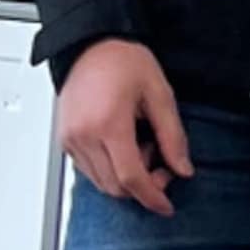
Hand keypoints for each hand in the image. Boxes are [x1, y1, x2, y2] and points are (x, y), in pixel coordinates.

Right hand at [57, 37, 191, 214]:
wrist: (89, 44)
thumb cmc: (122, 60)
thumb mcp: (159, 94)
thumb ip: (172, 135)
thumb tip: (183, 168)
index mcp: (108, 123)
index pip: (130, 178)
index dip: (152, 197)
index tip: (166, 206)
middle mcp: (84, 135)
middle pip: (114, 187)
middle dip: (143, 186)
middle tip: (162, 165)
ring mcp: (71, 139)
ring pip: (101, 183)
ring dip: (125, 178)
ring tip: (141, 146)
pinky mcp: (66, 139)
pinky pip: (89, 170)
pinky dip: (110, 170)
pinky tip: (123, 146)